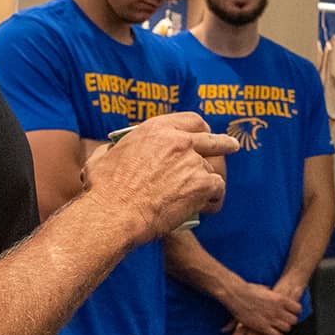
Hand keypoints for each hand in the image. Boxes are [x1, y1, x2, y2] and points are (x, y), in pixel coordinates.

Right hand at [83, 112, 233, 241]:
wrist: (114, 213)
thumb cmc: (103, 189)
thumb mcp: (103, 156)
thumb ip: (116, 149)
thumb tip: (112, 150)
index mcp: (157, 129)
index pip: (191, 121)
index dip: (200, 129)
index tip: (205, 134)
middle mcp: (179, 141)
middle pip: (211, 139)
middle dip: (223, 143)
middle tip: (231, 146)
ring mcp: (193, 161)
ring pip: (211, 169)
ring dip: (207, 181)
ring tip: (203, 195)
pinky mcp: (202, 183)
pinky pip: (217, 188)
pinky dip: (213, 198)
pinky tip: (207, 206)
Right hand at [224, 280, 301, 334]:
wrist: (236, 294)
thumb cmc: (249, 290)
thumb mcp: (266, 289)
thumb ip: (273, 293)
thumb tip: (275, 292)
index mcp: (281, 299)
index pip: (298, 309)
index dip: (295, 311)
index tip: (292, 312)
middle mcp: (278, 309)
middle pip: (294, 320)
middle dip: (290, 321)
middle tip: (286, 321)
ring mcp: (271, 319)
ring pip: (287, 328)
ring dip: (284, 328)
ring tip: (279, 327)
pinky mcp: (262, 327)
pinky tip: (273, 333)